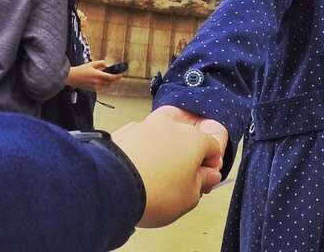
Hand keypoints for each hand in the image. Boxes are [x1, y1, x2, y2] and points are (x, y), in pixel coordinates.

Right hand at [67, 60, 123, 92]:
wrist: (72, 78)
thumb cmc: (80, 70)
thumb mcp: (92, 63)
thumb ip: (101, 63)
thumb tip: (107, 65)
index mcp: (97, 75)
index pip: (111, 77)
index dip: (117, 76)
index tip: (121, 74)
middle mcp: (97, 82)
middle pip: (110, 82)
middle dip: (114, 79)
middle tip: (117, 75)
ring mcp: (95, 87)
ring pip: (107, 86)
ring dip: (109, 82)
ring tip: (109, 77)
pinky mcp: (92, 90)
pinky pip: (102, 88)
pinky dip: (104, 84)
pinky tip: (102, 80)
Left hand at [112, 107, 226, 227]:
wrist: (111, 186)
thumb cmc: (154, 192)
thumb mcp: (189, 198)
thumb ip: (203, 183)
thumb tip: (208, 175)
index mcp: (195, 139)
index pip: (213, 148)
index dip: (210, 167)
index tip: (203, 181)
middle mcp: (172, 125)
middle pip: (187, 138)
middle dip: (187, 156)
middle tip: (180, 180)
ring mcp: (147, 125)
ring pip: (163, 136)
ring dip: (163, 151)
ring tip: (154, 178)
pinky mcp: (125, 131)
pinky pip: (140, 140)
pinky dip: (142, 151)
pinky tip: (137, 171)